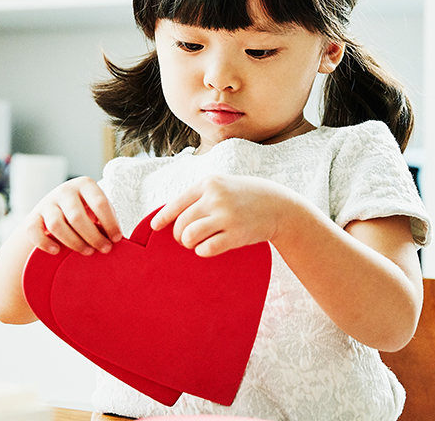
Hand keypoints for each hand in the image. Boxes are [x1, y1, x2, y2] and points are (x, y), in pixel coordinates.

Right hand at [18, 177, 120, 255]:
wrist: (54, 211)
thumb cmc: (84, 212)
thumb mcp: (97, 209)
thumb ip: (106, 218)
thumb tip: (115, 239)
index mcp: (84, 184)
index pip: (99, 203)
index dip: (110, 223)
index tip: (117, 239)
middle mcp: (64, 190)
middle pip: (77, 217)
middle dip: (93, 236)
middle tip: (104, 249)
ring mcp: (46, 203)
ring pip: (57, 225)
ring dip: (74, 242)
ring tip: (88, 252)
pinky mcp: (33, 217)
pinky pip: (34, 231)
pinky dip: (45, 243)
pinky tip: (57, 251)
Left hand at [150, 175, 305, 256]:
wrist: (279, 206)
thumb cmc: (246, 197)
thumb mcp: (223, 186)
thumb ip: (200, 196)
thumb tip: (170, 215)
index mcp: (209, 183)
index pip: (176, 203)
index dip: (163, 218)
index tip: (155, 227)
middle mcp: (215, 197)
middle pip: (181, 223)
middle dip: (179, 235)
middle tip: (185, 239)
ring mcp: (226, 216)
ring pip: (189, 236)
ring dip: (189, 243)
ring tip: (195, 243)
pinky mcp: (236, 235)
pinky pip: (206, 249)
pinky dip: (202, 251)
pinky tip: (208, 248)